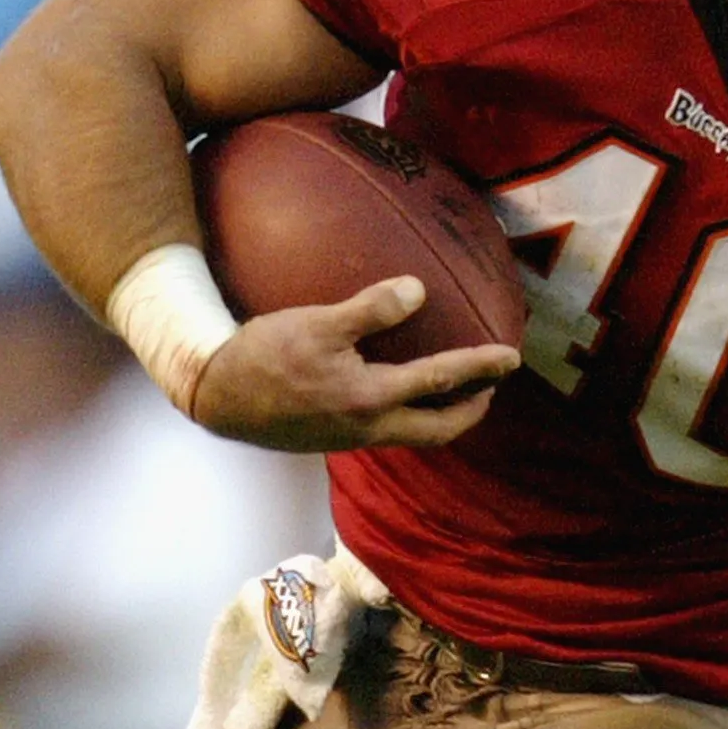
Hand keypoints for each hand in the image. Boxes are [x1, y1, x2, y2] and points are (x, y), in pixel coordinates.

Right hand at [191, 276, 520, 452]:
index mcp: (371, 399)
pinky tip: (399, 389)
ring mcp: (351, 437)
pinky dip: (409, 413)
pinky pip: (388, 429)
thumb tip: (418, 291)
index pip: (441, 381)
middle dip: (471, 410)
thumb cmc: (263, 356)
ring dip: (442, 415)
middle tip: (490, 385)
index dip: (481, 367)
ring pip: (413, 434)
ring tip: (455, 390)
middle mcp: (369, 427)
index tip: (512, 356)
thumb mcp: (318, 323)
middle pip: (439, 430)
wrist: (215, 396)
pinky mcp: (333, 436)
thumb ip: (370, 309)